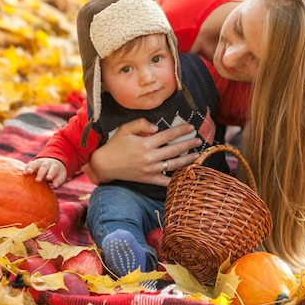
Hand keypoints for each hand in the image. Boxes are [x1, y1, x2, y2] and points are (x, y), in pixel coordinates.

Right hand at [24, 158, 66, 187]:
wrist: (54, 162)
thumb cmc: (57, 172)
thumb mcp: (61, 176)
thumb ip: (58, 180)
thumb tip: (55, 186)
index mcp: (55, 166)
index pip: (53, 169)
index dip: (51, 173)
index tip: (48, 178)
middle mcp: (47, 163)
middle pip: (44, 167)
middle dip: (40, 173)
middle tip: (37, 180)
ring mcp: (40, 162)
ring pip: (35, 163)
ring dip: (31, 167)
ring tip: (27, 172)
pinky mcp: (34, 163)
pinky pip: (30, 164)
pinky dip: (27, 167)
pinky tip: (24, 172)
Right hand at [87, 118, 202, 184]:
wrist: (105, 164)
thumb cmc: (116, 144)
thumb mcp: (125, 128)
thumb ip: (141, 124)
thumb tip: (157, 127)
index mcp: (145, 143)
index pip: (168, 135)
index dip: (181, 131)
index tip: (191, 127)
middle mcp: (150, 157)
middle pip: (174, 150)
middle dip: (189, 144)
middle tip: (199, 140)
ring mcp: (150, 170)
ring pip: (173, 165)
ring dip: (187, 160)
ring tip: (197, 155)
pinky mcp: (148, 179)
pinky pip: (165, 181)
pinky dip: (175, 179)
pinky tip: (185, 174)